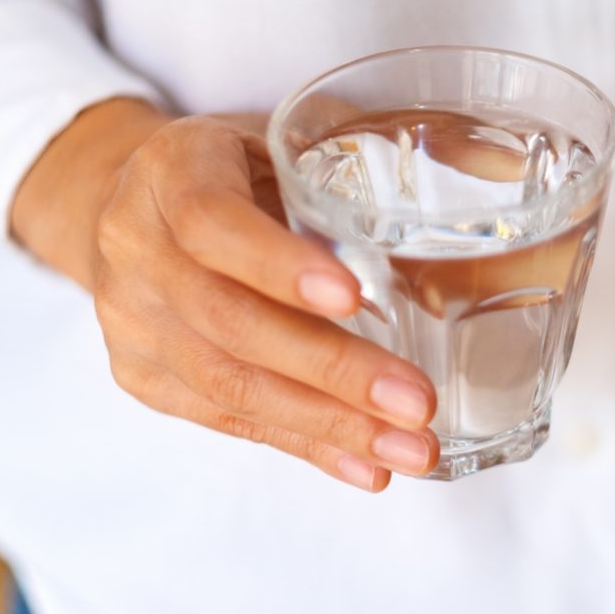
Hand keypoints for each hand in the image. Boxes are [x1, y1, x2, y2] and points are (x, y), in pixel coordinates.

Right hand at [10, 98, 438, 489]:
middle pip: (229, 321)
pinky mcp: (145, 378)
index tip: (352, 298)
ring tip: (409, 449)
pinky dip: (307, 446)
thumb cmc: (236, 172)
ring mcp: (133, 321)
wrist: (131, 207)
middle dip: (332, 370)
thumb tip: (484, 232)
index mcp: (173, 172)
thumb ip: (353, 180)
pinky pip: (228, 421)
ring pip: (229, 385)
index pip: (213, 223)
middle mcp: (137, 249)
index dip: (278, 265)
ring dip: (330, 425)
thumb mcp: (281, 148)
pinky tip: (366, 465)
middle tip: (416, 403)